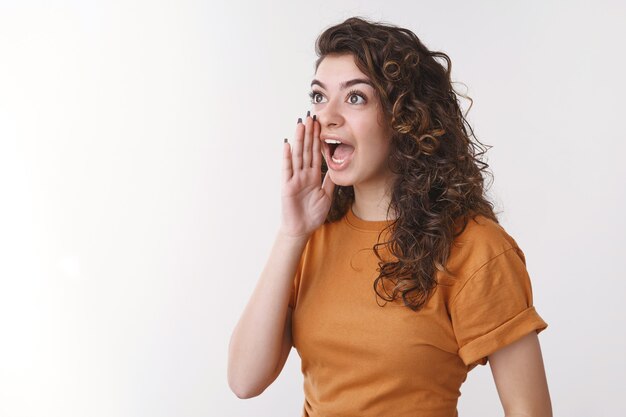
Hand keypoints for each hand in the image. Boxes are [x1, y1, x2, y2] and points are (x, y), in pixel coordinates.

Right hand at [280, 113, 334, 238]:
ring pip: (298, 155)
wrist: (302, 229)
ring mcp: (295, 178)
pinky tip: (288, 144)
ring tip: (300, 124)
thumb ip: (330, 181)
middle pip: (307, 150)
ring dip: (299, 140)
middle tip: (311, 116)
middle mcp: (304, 174)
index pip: (317, 153)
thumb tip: (338, 167)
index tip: (320, 124)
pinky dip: (287, 157)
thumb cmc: (313, 214)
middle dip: (309, 134)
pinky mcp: (287, 186)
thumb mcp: (327, 196)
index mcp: (314, 176)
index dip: (318, 139)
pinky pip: (287, 169)